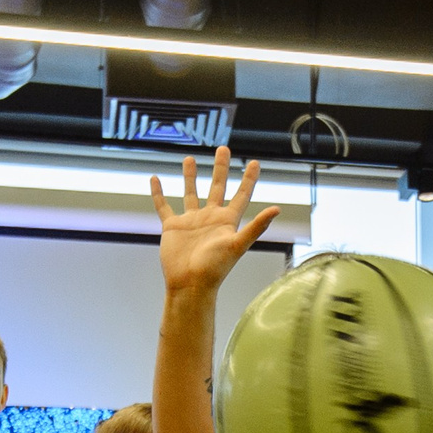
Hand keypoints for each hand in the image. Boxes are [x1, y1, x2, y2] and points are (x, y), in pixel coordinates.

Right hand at [152, 148, 281, 295]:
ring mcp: (191, 221)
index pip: (241, 194)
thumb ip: (257, 226)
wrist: (190, 284)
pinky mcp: (172, 227)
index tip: (254, 162)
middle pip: (217, 186)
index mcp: (227, 221)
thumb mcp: (238, 244)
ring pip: (191, 192)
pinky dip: (158, 193)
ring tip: (190, 158)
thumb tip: (277, 209)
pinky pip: (164, 206)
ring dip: (190, 176)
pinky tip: (155, 179)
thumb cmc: (215, 268)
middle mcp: (210, 218)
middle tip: (223, 148)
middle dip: (220, 168)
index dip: (248, 179)